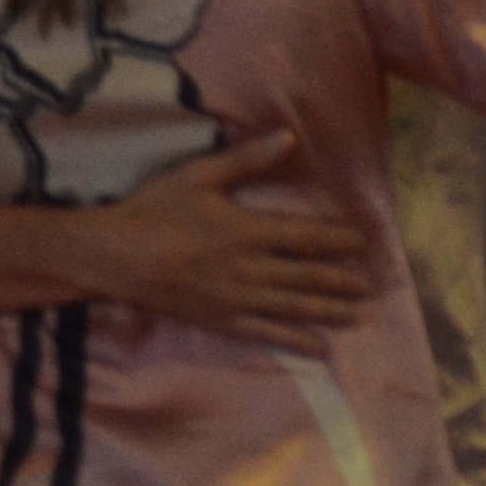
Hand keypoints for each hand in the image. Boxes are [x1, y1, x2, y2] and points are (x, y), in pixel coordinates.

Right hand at [84, 132, 377, 352]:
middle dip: (344, 280)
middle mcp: (251, 269)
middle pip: (309, 276)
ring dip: (331, 310)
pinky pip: (266, 334)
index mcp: (249, 231)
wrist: (111, 256)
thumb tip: (289, 137)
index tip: (365, 243)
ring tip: (359, 313)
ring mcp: (237, 299)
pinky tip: (320, 347)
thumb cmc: (152, 211)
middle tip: (373, 284)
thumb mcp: (197, 177)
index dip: (341, 241)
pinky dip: (296, 340)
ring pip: (295, 307)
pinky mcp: (220, 320)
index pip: (308, 238)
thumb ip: (246, 160)